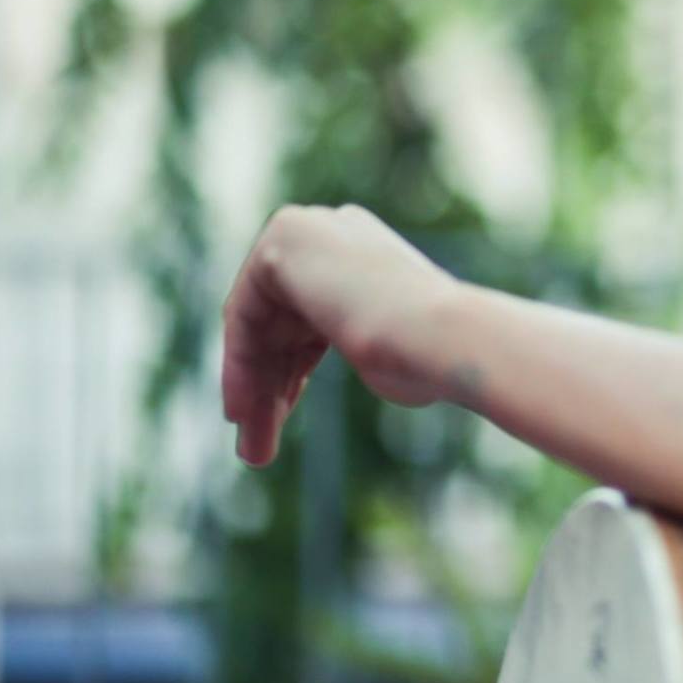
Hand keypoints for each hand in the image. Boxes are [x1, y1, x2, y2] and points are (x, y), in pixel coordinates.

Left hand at [221, 203, 458, 466]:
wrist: (443, 337)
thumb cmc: (431, 358)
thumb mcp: (387, 350)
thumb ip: (364, 339)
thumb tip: (364, 350)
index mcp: (367, 251)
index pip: (307, 315)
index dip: (292, 371)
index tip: (281, 418)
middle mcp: (334, 231)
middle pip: (278, 323)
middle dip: (268, 387)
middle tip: (260, 447)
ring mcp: (307, 231)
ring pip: (258, 326)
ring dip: (253, 389)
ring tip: (253, 451)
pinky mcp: (282, 244)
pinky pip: (243, 316)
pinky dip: (238, 367)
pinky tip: (243, 413)